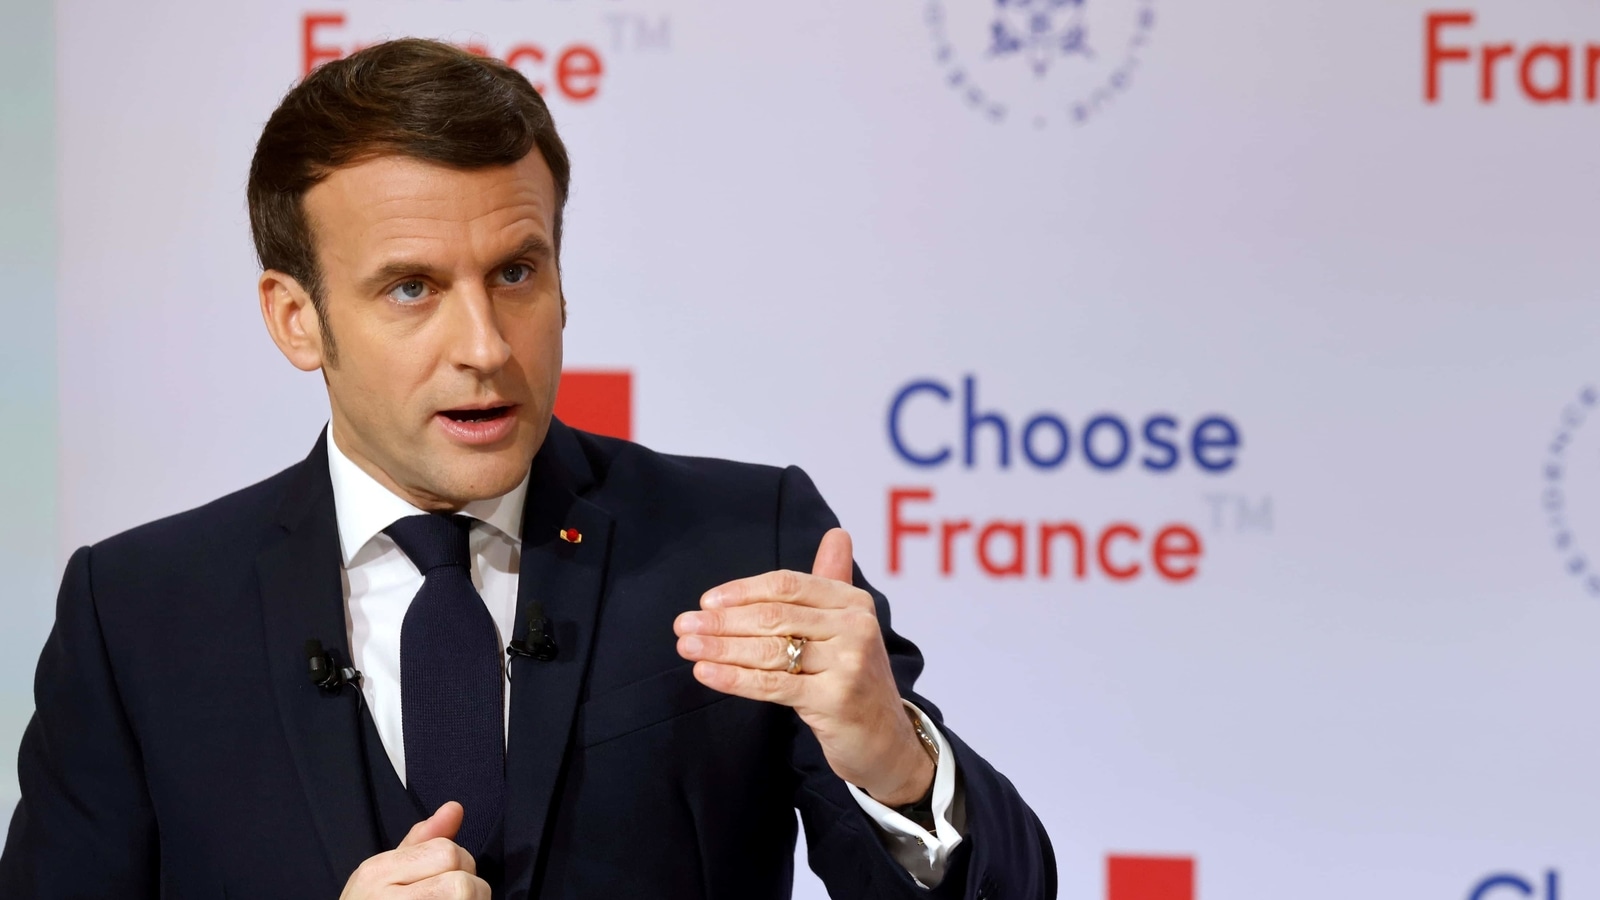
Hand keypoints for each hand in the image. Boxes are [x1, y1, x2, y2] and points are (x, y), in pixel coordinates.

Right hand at [339, 801, 489, 899]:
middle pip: (461, 881)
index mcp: (376, 872)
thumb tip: (454, 807)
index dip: (459, 866)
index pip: (448, 852)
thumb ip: (422, 842)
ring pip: (466, 898)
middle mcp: (384, 898)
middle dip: (468, 890)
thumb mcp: (386, 874)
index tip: (441, 881)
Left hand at [674, 528, 933, 806]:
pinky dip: (733, 678)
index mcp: (854, 601)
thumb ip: (832, 580)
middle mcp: (856, 627)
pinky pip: (773, 684)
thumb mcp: (847, 625)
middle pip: (774, 616)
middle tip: (682, 625)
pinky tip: (705, 672)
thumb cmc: (853, 676)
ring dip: (720, 647)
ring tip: (686, 647)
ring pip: (769, 650)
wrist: (885, 738)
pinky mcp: (835, 699)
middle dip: (722, 621)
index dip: (743, 591)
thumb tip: (837, 533)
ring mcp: (848, 663)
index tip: (706, 601)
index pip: (788, 585)